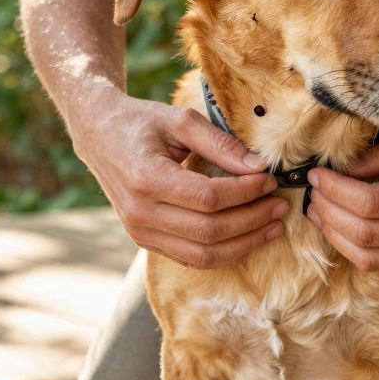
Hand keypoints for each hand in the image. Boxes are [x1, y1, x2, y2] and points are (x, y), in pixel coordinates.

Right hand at [73, 91, 288, 268]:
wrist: (98, 134)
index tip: (269, 180)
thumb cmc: (140, 122)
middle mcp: (140, 212)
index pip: (209, 198)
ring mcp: (140, 232)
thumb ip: (220, 143)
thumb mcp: (180, 120)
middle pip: (210, 231)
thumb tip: (259, 167)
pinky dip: (224, 253)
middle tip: (280, 204)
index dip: (246, 193)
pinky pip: (191, 258)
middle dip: (253, 220)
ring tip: (273, 226)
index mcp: (147, 178)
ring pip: (203, 254)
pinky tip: (247, 238)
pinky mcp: (144, 240)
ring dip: (244, 244)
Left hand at [304, 122, 378, 271]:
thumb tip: (339, 170)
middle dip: (328, 212)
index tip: (317, 174)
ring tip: (319, 210)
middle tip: (312, 191)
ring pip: (368, 257)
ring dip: (335, 235)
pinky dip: (354, 247)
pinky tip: (340, 225)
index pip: (369, 204)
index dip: (334, 191)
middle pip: (364, 234)